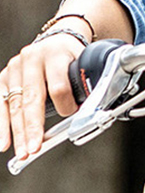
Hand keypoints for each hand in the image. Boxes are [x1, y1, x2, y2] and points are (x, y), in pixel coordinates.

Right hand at [0, 30, 85, 159]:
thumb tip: (88, 117)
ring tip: (21, 152)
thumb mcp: (84, 65)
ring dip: (16, 131)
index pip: (59, 86)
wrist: (56, 41)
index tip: (72, 116)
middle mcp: (31, 59)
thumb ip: (84, 87)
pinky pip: (0, 103)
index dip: (66, 105)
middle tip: (34, 148)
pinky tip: (3, 141)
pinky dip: (1, 124)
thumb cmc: (72, 58)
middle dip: (32, 127)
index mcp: (56, 55)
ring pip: (14, 104)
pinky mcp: (4, 77)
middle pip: (31, 98)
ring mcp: (14, 68)